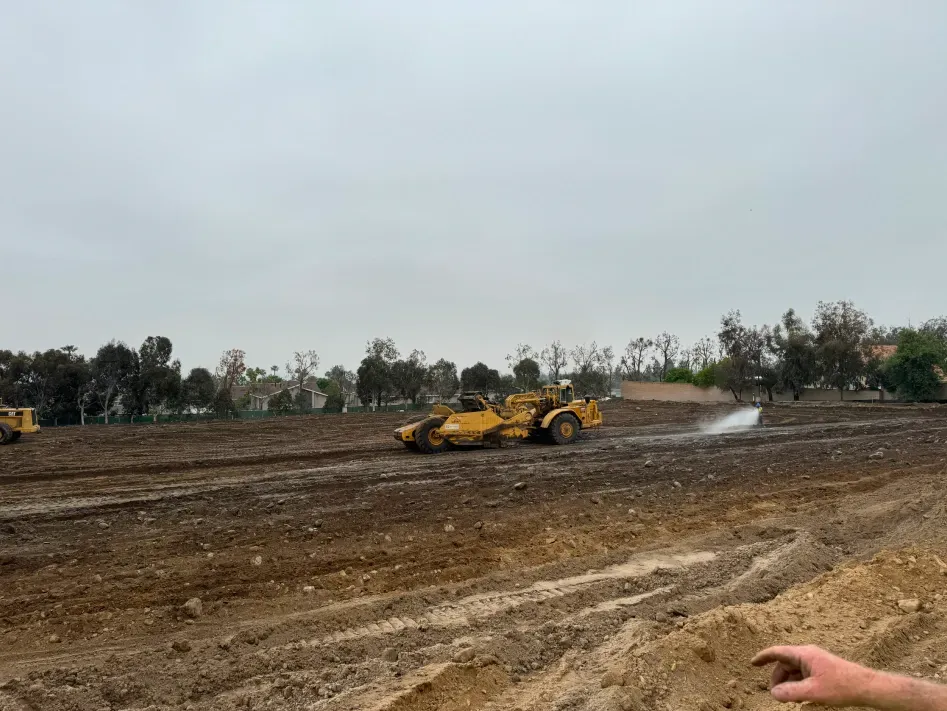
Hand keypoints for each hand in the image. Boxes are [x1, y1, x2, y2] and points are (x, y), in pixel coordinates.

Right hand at [751, 645, 874, 705]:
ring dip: (788, 683)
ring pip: (794, 671)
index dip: (763, 657)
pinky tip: (800, 697)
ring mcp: (815, 662)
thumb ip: (791, 692)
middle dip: (777, 678)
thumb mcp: (813, 692)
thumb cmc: (842, 686)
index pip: (777, 652)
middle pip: (784, 664)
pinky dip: (797, 684)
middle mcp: (808, 655)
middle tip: (775, 694)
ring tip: (788, 698)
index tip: (752, 663)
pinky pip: (803, 675)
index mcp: (804, 654)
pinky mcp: (821, 670)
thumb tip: (773, 693)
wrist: (866, 687)